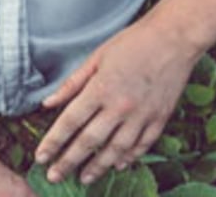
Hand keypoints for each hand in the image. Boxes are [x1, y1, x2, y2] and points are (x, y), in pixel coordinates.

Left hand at [33, 19, 204, 183]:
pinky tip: (118, 165)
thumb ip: (72, 84)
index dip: (53, 142)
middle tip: (54, 177)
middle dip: (68, 162)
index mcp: (100, 89)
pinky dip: (129, 158)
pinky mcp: (160, 118)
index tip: (41, 157)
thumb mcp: (96, 57)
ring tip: (84, 178)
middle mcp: (120, 106)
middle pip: (89, 141)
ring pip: (116, 150)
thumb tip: (47, 104)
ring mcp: (142, 115)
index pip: (70, 122)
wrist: (174, 38)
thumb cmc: (132, 43)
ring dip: (98, 167)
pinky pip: (142, 145)